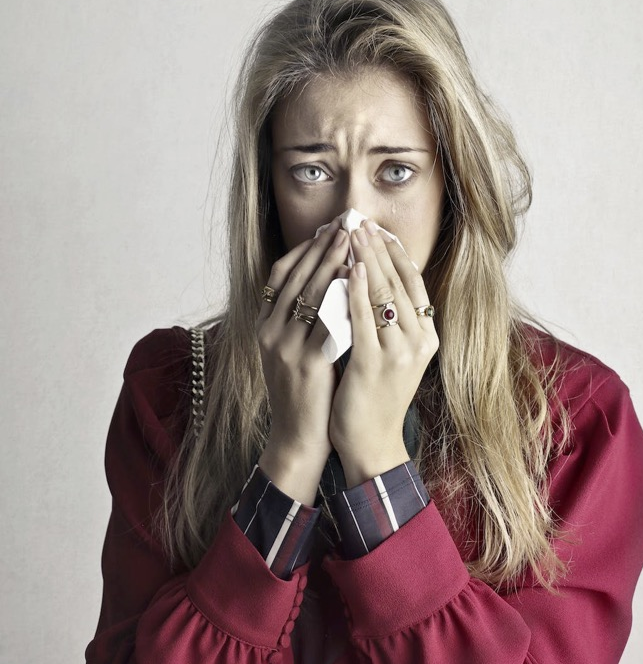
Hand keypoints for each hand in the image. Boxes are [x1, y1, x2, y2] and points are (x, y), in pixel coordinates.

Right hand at [256, 217, 349, 501]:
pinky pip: (326, 322)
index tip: (326, 228)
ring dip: (331, 263)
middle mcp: (269, 333)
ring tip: (351, 240)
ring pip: (309, 294)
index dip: (303, 250)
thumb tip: (326, 282)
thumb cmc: (305, 395)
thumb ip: (303, 320)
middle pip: (295, 278)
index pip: (280, 276)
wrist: (298, 440)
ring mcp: (284, 348)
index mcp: (265, 328)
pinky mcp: (306, 365)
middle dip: (321, 248)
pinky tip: (358, 282)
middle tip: (343, 223)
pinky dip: (341, 299)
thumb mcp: (294, 351)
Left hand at [329, 219, 438, 486]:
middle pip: (400, 281)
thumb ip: (388, 321)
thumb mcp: (391, 354)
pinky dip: (357, 292)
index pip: (413, 282)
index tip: (378, 228)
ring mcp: (400, 353)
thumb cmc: (375, 397)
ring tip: (352, 233)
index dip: (395, 252)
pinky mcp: (375, 365)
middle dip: (378, 248)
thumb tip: (372, 279)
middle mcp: (419, 341)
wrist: (371, 443)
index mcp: (426, 336)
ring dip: (367, 260)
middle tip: (360, 220)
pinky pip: (365, 320)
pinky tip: (348, 271)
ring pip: (384, 295)